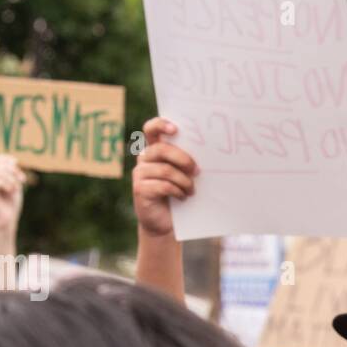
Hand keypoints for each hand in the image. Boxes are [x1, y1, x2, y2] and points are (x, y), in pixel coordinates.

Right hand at [0, 155, 24, 235]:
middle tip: (22, 180)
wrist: (6, 221)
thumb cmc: (11, 205)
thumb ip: (13, 173)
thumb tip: (12, 160)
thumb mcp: (15, 186)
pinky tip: (10, 191)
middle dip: (14, 170)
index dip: (7, 159)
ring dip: (13, 179)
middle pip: (0, 165)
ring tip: (15, 189)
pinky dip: (8, 184)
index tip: (17, 165)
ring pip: (0, 172)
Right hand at [132, 117, 198, 237]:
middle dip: (183, 159)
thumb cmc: (178, 194)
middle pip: (161, 149)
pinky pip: (162, 186)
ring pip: (165, 170)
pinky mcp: (140, 189)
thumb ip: (186, 162)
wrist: (166, 222)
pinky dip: (177, 191)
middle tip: (197, 171)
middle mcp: (144, 159)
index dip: (160, 125)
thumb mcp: (183, 174)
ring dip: (184, 181)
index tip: (175, 129)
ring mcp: (140, 174)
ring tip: (192, 191)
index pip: (151, 129)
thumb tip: (207, 153)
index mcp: (154, 150)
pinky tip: (182, 197)